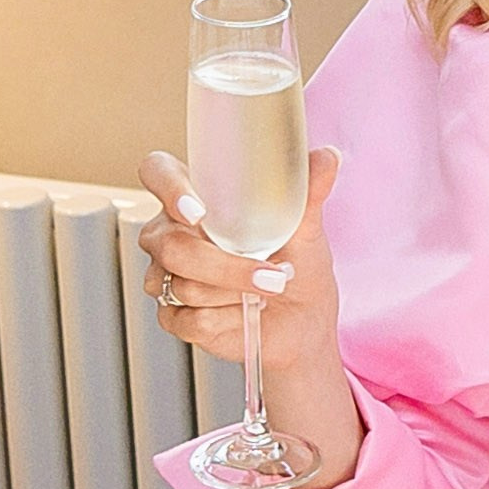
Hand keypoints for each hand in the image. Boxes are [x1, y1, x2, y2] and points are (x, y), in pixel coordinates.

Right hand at [137, 146, 362, 488]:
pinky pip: (183, 322)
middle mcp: (172, 234)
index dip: (170, 187)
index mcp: (201, 199)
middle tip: (272, 275)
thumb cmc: (303, 273)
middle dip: (222, 263)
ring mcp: (165, 278)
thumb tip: (330, 154)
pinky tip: (247, 323)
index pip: (158, 171)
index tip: (205, 210)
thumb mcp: (310, 234)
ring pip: (173, 284)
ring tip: (269, 298)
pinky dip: (222, 326)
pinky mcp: (174, 319)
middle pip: (165, 240)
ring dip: (229, 295)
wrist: (303, 334)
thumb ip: (308, 193)